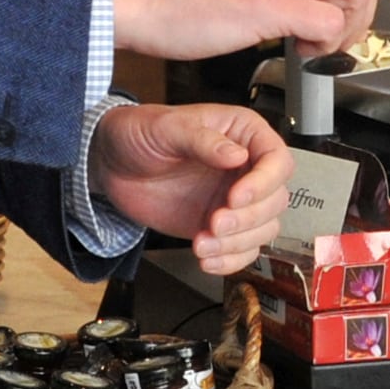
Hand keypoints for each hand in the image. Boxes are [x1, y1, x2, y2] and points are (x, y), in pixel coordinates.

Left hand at [91, 104, 290, 273]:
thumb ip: (203, 140)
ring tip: (202, 243)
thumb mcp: (168, 128)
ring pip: (263, 229)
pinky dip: (229, 261)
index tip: (236, 197)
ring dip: (237, 243)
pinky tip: (207, 259)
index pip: (278, 160)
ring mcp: (234, 200)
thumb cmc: (140, 132)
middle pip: (275, 200)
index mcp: (243, 134)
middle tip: (215, 222)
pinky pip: (242, 250)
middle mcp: (246, 168)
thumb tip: (236, 155)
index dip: (264, 182)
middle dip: (247, 218)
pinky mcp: (219, 226)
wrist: (111, 164)